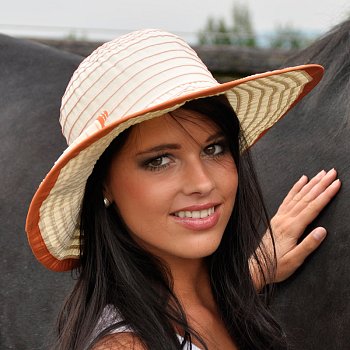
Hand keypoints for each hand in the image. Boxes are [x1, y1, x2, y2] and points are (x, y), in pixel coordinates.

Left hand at [251, 168, 340, 288]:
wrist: (257, 266)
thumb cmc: (277, 266)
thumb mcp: (294, 260)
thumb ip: (308, 245)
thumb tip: (323, 230)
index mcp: (292, 228)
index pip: (312, 207)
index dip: (325, 195)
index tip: (336, 184)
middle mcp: (285, 219)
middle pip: (306, 198)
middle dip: (321, 184)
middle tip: (332, 172)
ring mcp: (280, 217)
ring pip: (298, 196)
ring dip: (311, 184)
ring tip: (321, 174)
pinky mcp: (277, 218)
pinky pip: (287, 199)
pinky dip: (295, 188)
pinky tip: (301, 181)